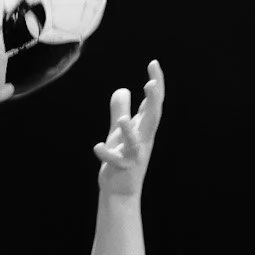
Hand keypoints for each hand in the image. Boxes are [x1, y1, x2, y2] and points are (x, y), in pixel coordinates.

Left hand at [92, 60, 164, 198]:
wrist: (120, 190)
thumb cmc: (122, 158)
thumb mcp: (119, 131)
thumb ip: (121, 110)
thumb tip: (122, 89)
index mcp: (144, 129)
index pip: (154, 104)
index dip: (156, 84)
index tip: (154, 63)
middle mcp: (143, 141)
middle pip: (152, 118)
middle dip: (154, 101)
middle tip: (152, 82)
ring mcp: (134, 156)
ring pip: (136, 143)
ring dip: (130, 131)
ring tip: (124, 120)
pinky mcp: (122, 169)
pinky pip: (116, 161)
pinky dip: (107, 155)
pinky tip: (97, 147)